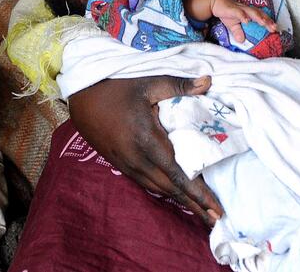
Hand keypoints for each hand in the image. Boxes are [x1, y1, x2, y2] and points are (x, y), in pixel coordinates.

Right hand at [66, 74, 224, 224]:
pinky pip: (147, 184)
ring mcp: (127, 164)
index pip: (178, 175)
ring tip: (202, 213)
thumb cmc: (117, 87)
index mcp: (147, 140)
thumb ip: (180, 85)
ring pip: (158, 189)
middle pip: (171, 189)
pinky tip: (176, 195)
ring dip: (181, 201)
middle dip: (195, 205)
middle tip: (217, 219)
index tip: (216, 209)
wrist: (82, 97)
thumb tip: (209, 81)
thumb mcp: (150, 83)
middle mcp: (137, 158)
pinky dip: (165, 192)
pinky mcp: (121, 164)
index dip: (198, 194)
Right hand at [201, 0, 278, 33]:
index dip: (269, 22)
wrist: (216, 2)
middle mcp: (247, 9)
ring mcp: (240, 8)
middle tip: (275, 28)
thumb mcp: (233, 25)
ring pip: (252, 12)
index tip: (276, 29)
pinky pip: (239, 12)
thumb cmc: (226, 12)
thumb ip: (238, 32)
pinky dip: (243, 16)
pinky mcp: (232, 8)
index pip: (261, 17)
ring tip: (264, 23)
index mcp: (249, 13)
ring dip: (258, 17)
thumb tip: (241, 41)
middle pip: (260, 14)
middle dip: (267, 21)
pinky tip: (247, 21)